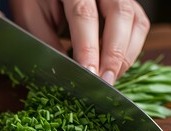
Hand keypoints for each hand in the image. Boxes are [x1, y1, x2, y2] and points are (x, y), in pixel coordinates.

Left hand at [9, 0, 149, 84]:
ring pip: (136, 22)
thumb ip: (47, 41)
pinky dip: (130, 50)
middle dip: (115, 54)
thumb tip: (66, 72)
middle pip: (120, 16)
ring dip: (126, 55)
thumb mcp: (32, 17)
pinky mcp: (128, 5)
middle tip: (105, 82)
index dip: (88, 47)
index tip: (89, 74)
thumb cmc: (36, 0)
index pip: (85, 15)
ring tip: (109, 78)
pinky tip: (115, 66)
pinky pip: (138, 27)